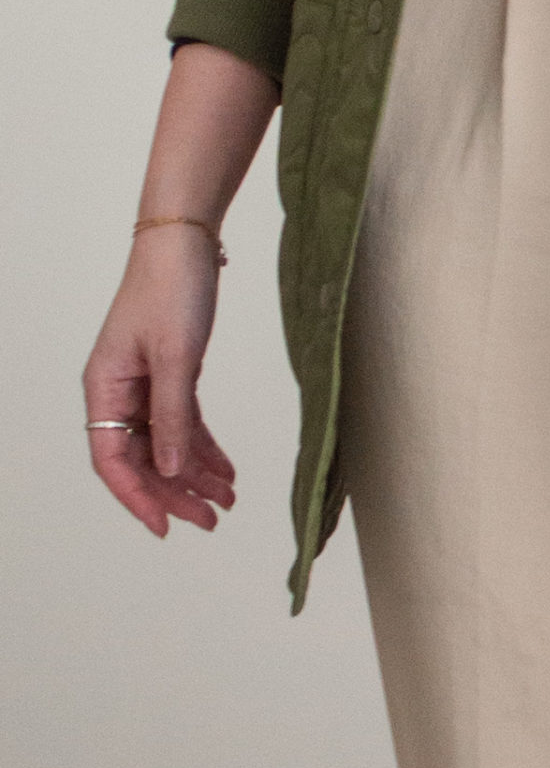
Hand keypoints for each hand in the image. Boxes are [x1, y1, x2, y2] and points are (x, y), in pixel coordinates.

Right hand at [83, 228, 236, 532]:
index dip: (139, 497)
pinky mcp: (170, 370)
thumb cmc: (173, 288)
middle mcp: (119, 391)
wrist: (186, 241)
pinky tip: (224, 467)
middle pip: (143, 457)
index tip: (166, 526)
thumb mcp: (176, 356)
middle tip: (212, 519)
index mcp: (105, 389)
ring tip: (227, 499)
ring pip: (167, 442)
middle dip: (176, 492)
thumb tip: (173, 471)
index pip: (114, 460)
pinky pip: (183, 420)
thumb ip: (173, 416)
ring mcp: (144, 382)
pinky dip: (203, 444)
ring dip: (195, 472)